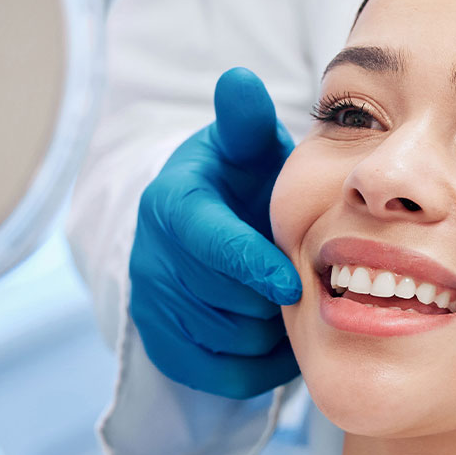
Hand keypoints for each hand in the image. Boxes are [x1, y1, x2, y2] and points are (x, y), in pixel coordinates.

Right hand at [130, 67, 300, 398]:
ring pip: (226, 340)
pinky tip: (276, 334)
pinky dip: (258, 365)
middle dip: (269, 298)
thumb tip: (239, 80)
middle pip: (222, 300)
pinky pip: (220, 374)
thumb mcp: (245, 148)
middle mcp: (150, 256)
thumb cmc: (240, 183)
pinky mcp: (162, 346)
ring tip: (289, 305)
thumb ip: (246, 121)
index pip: (207, 243)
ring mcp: (152, 305)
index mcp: (171, 204)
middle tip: (304, 284)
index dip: (251, 266)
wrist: (207, 230)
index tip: (292, 283)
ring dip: (269, 330)